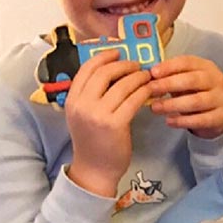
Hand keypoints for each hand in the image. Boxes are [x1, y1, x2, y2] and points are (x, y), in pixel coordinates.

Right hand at [63, 53, 152, 197]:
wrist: (94, 170)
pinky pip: (135, 98)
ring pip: (123, 84)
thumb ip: (92, 93)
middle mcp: (81, 105)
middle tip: (138, 65)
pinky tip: (150, 90)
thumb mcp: (83, 114)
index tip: (118, 52)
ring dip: (139, 77)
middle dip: (125, 64)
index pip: (86, 68)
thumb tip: (113, 68)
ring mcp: (97, 114)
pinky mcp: (115, 124)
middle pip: (105, 72)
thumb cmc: (93, 139)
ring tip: (147, 77)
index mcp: (72, 100)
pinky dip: (145, 90)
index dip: (104, 56)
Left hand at [148, 54, 222, 139]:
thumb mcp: (187, 81)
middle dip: (168, 84)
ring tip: (155, 108)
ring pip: (195, 101)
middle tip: (150, 89)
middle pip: (192, 80)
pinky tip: (168, 121)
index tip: (152, 73)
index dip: (169, 66)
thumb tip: (148, 78)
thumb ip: (171, 78)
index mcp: (207, 67)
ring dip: (172, 104)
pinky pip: (200, 119)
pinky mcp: (221, 117)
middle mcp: (217, 80)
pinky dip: (182, 121)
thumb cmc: (196, 94)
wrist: (218, 115)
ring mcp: (221, 99)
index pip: (188, 62)